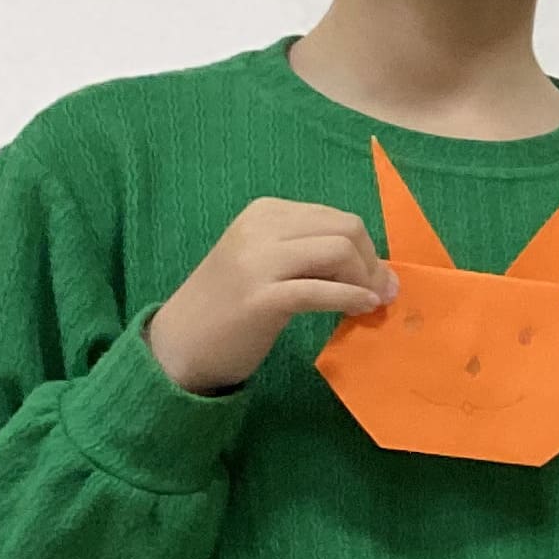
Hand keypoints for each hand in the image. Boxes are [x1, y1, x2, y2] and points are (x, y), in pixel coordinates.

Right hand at [146, 198, 393, 394]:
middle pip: (346, 229)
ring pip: (339, 251)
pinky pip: (321, 289)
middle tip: (379, 292)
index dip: (366, 249)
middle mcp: (259, 228)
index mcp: (265, 213)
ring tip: (368, 303)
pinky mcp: (259, 298)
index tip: (374, 278)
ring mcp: (256, 261)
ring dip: (365, 280)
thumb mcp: (269, 265)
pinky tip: (359, 310)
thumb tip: (380, 270)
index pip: (337, 218)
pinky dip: (350, 299)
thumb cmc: (231, 307)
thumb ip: (313, 256)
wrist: (178, 345)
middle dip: (372, 262)